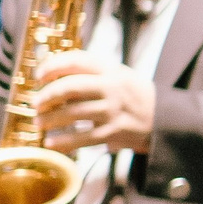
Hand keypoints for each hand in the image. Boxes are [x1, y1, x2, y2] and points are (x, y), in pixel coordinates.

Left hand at [32, 52, 156, 154]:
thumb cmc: (135, 96)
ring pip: (72, 113)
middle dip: (47, 96)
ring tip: (40, 122)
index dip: (52, 66)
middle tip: (37, 103)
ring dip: (50, 119)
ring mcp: (113, 110)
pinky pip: (82, 138)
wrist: (166, 118)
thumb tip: (53, 77)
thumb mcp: (119, 76)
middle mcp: (112, 87)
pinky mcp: (114, 132)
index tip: (39, 76)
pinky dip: (63, 142)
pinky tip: (51, 143)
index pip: (76, 60)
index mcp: (111, 70)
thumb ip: (91, 75)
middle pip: (70, 87)